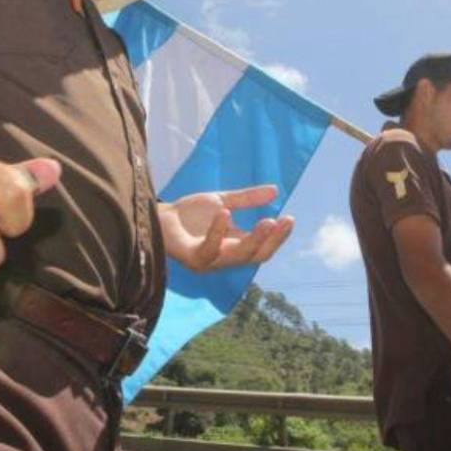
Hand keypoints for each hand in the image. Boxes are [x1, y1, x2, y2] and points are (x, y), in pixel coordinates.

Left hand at [158, 185, 292, 271]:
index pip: (263, 248)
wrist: (160, 216)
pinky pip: (208, 249)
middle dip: (272, 239)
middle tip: (282, 221)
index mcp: (235, 246)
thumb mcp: (223, 201)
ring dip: (254, 239)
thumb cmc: (190, 214)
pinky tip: (225, 214)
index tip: (290, 218)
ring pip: (238, 256)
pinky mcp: (191, 258)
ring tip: (267, 220)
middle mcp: (225, 257)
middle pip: (256, 255)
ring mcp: (209, 260)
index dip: (278, 236)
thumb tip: (276, 190)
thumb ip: (247, 198)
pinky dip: (218, 232)